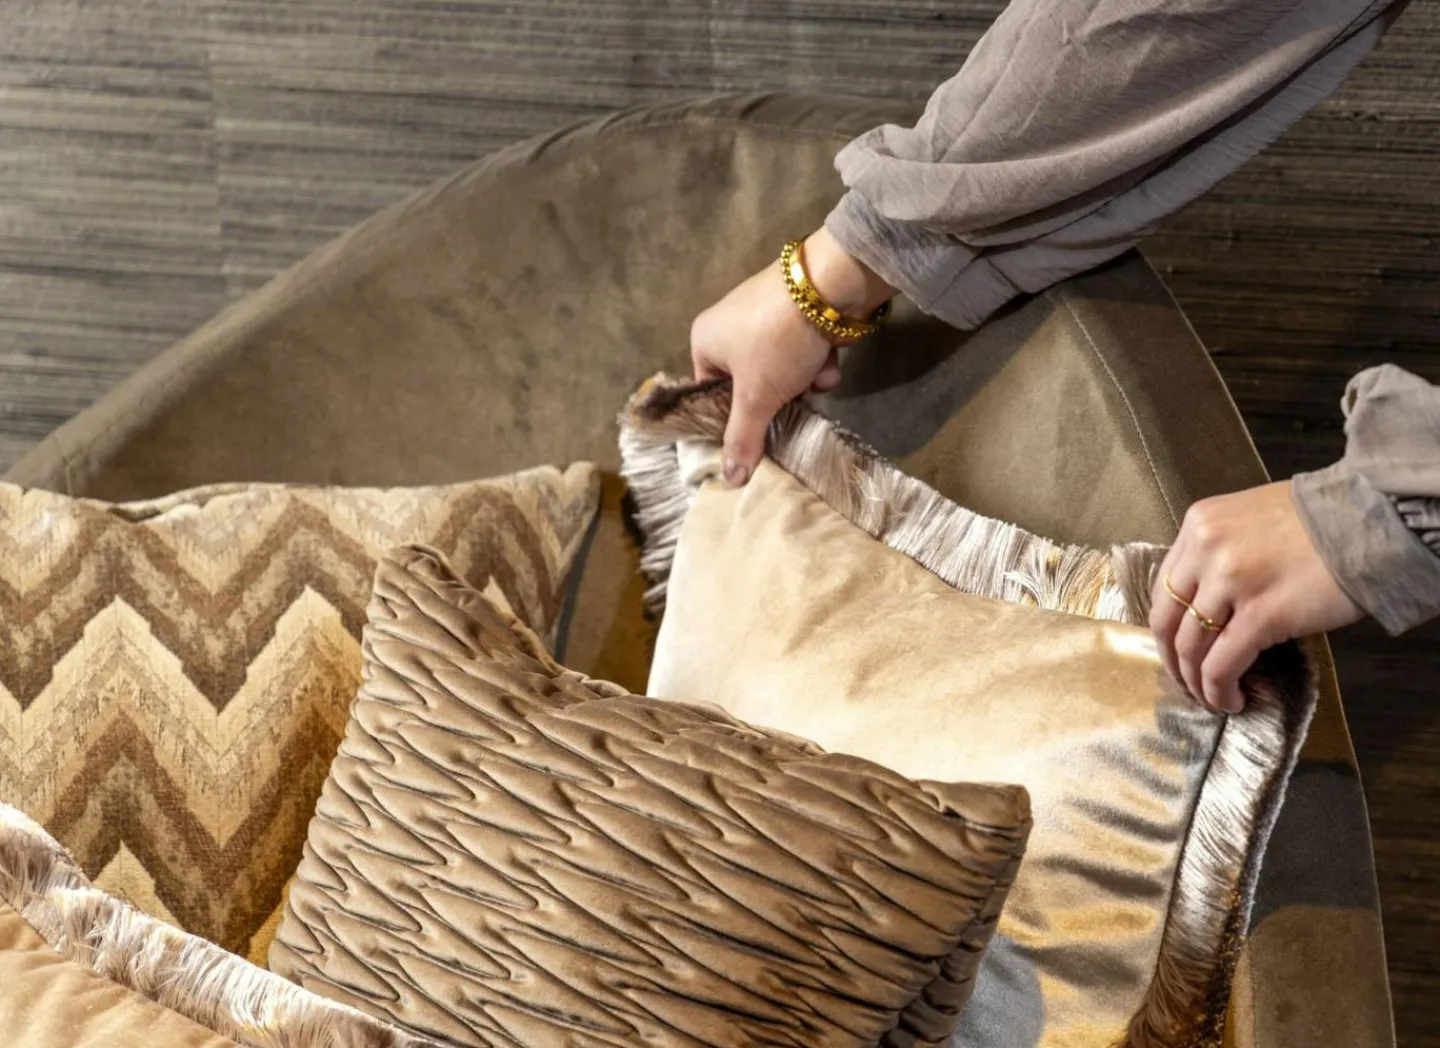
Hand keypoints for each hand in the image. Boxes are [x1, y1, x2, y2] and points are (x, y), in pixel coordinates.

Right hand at [691, 227, 894, 485]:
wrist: (829, 286)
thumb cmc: (776, 341)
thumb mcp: (756, 397)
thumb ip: (743, 439)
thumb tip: (730, 480)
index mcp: (705, 340)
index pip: (712, 394)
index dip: (736, 416)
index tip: (757, 432)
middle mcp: (729, 325)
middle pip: (751, 385)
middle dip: (778, 397)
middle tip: (790, 404)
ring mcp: (764, 316)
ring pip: (782, 371)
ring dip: (802, 382)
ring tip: (813, 375)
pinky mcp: (797, 313)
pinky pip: (801, 351)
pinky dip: (816, 360)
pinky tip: (828, 357)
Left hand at [1150, 481, 1363, 713]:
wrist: (1372, 521)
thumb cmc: (1318, 521)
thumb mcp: (1249, 518)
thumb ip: (1219, 550)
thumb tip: (1206, 599)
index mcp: (1199, 524)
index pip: (1164, 586)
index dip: (1167, 627)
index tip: (1177, 649)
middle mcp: (1205, 550)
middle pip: (1167, 619)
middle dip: (1173, 660)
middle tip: (1187, 683)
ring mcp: (1231, 582)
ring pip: (1192, 648)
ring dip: (1198, 682)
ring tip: (1213, 698)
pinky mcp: (1263, 615)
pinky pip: (1223, 664)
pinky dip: (1220, 690)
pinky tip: (1233, 700)